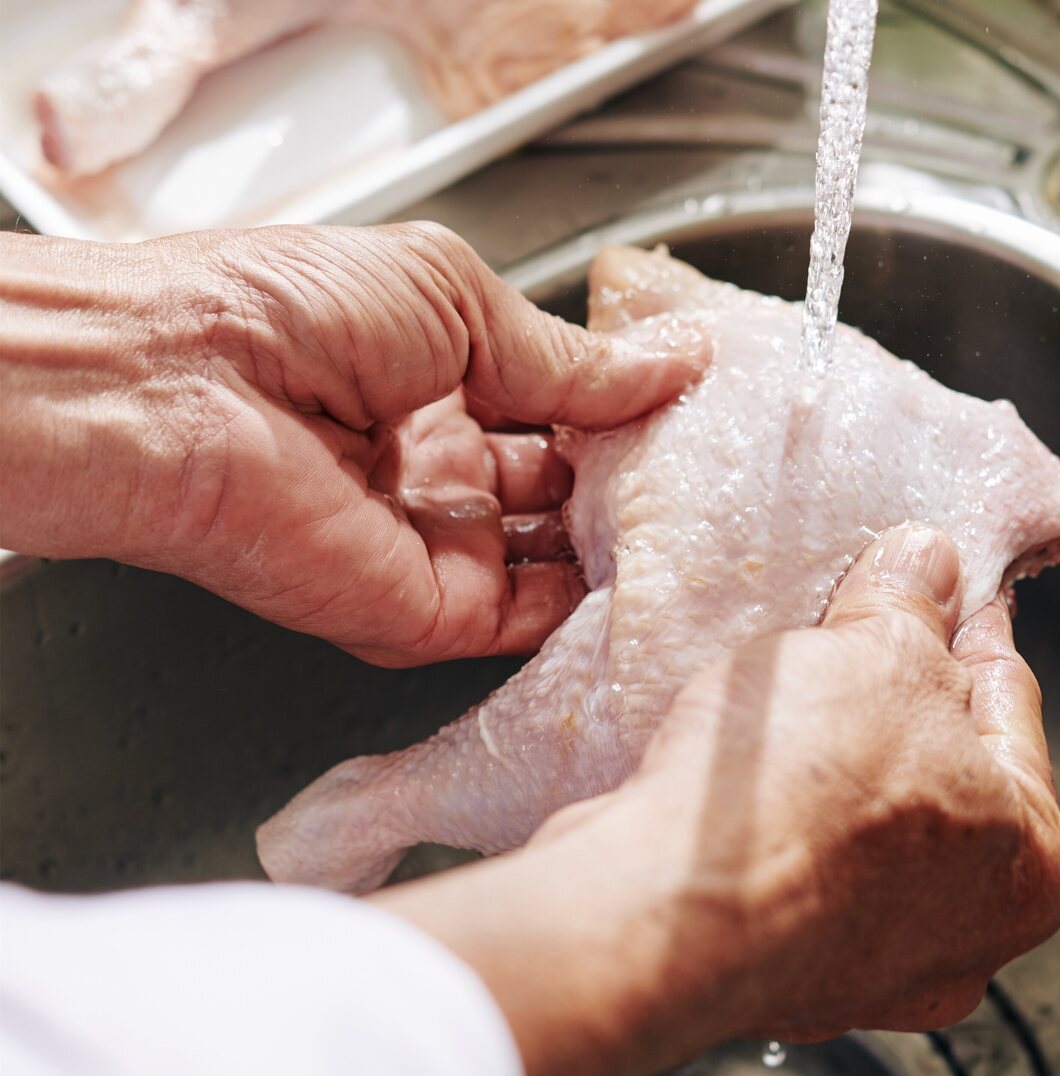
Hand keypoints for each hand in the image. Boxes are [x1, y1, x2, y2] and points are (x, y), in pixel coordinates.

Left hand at [0, 224, 704, 664]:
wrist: (183, 392)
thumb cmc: (288, 313)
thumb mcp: (457, 298)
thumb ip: (568, 357)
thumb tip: (671, 362)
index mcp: (433, 380)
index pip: (549, 408)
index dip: (619, 409)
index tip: (691, 408)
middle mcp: (433, 466)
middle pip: (556, 490)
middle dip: (628, 483)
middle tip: (706, 471)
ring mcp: (431, 543)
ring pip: (550, 563)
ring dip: (616, 546)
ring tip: (696, 523)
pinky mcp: (424, 613)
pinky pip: (522, 623)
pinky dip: (584, 608)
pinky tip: (642, 576)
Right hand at [375, 524, 1059, 1075]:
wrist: (662, 909)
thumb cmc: (802, 804)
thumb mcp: (881, 654)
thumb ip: (914, 606)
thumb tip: (927, 563)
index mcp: (1030, 860)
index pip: (1009, 697)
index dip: (968, 619)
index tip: (945, 581)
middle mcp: (964, 931)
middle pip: (938, 763)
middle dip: (897, 688)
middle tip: (861, 620)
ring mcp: (866, 960)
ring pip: (861, 814)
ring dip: (832, 747)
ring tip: (792, 679)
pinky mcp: (777, 961)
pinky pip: (793, 855)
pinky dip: (779, 806)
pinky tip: (749, 754)